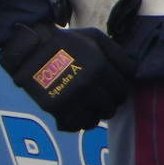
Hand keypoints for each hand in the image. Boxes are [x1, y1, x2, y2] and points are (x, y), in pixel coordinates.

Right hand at [0, 21, 129, 132]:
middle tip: (103, 101)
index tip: (114, 92)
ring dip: (94, 117)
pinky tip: (77, 115)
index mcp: (99, 69)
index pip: (121, 92)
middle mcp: (87, 87)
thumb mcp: (96, 38)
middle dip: (108, 106)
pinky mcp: (54, 108)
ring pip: (92, 122)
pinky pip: (72, 126)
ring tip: (91, 109)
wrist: (32, 47)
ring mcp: (70, 99)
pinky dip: (77, 124)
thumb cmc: (67, 41)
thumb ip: (117, 53)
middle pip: (108, 109)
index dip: (120, 93)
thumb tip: (131, 70)